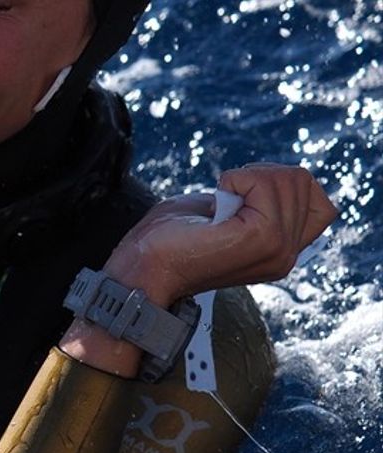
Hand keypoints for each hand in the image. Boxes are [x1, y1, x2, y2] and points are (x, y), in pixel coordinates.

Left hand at [102, 163, 337, 306]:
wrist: (142, 267)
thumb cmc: (169, 240)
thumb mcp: (225, 213)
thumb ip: (258, 201)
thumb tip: (280, 178)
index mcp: (281, 252)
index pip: (320, 204)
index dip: (281, 185)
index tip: (240, 194)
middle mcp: (286, 255)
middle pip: (303, 183)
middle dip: (260, 175)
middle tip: (223, 199)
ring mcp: (278, 250)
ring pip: (289, 180)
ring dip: (246, 177)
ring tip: (219, 205)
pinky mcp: (261, 240)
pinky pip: (265, 184)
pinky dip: (236, 180)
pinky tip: (216, 204)